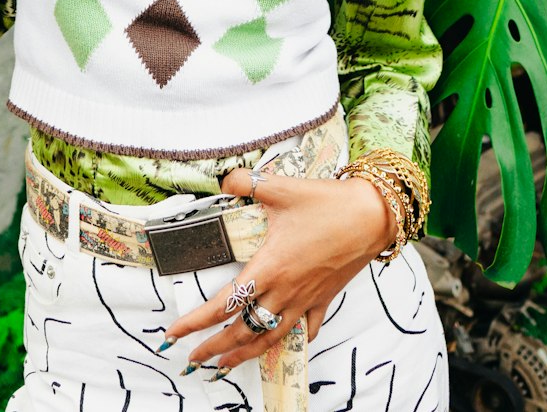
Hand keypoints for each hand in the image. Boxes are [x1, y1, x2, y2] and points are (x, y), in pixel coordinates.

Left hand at [163, 170, 394, 376]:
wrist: (372, 216)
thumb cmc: (327, 203)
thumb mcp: (281, 187)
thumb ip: (246, 182)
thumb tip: (225, 181)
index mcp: (269, 267)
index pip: (223, 302)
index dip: (195, 321)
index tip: (174, 334)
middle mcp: (284, 290)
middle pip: (242, 330)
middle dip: (214, 348)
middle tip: (192, 358)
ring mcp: (305, 299)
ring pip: (268, 337)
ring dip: (243, 354)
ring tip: (223, 365)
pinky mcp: (323, 299)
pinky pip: (304, 330)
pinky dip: (288, 340)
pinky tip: (279, 343)